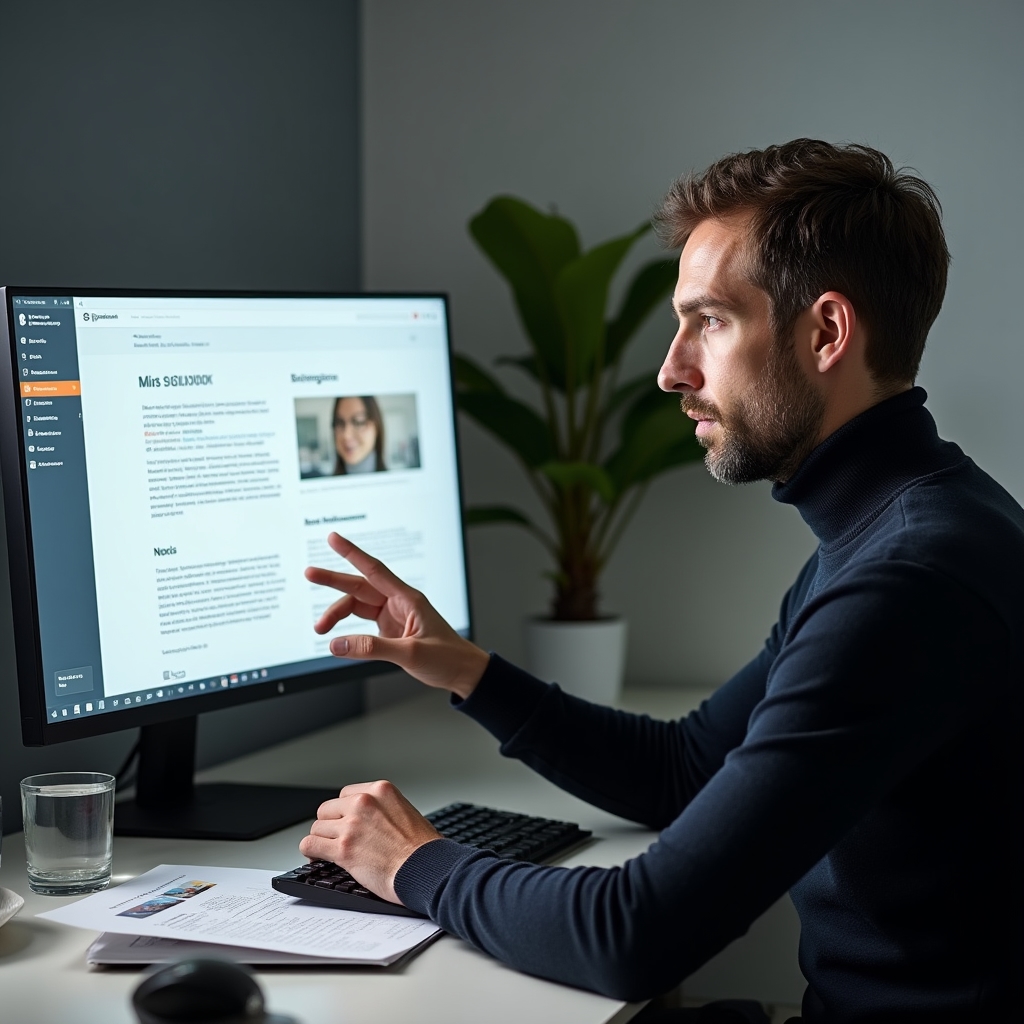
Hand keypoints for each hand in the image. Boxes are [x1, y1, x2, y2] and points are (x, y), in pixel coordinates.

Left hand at [298, 780, 441, 903]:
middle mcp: (363, 803)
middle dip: (331, 825)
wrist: (427, 868)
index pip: (346, 794)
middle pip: (327, 809)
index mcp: (380, 790)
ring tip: (328, 851)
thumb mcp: (405, 811)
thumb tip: (368, 820)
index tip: (344, 823)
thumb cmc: (423, 848)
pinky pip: (310, 844)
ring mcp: (351, 825)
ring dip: (322, 840)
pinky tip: (316, 858)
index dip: (343, 811)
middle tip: (337, 839)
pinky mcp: (343, 849)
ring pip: (317, 828)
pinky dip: (311, 853)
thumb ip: (383, 809)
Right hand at [306, 532, 488, 698]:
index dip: (352, 553)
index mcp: (407, 599)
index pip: (374, 570)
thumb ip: (372, 648)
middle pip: (360, 586)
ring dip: (337, 614)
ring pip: (358, 606)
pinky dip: (348, 629)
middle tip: (309, 573)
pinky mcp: (391, 631)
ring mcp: (394, 616)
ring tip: (320, 628)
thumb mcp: (410, 653)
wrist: (463, 673)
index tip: (334, 539)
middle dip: (334, 580)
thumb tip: (338, 644)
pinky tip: (337, 636)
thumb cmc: (448, 657)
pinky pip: (363, 624)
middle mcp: (399, 603)